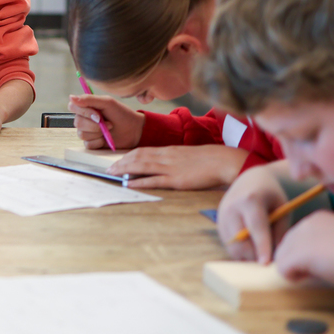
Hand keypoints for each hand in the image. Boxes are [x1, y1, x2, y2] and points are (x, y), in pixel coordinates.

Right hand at [68, 94, 144, 148]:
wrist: (134, 130)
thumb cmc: (122, 114)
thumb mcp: (107, 102)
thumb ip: (89, 99)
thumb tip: (71, 97)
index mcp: (86, 107)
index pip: (72, 106)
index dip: (83, 112)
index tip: (97, 114)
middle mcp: (84, 119)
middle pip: (77, 122)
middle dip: (94, 125)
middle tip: (108, 123)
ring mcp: (87, 132)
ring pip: (82, 134)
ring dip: (98, 133)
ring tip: (109, 129)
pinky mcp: (92, 143)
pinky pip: (88, 144)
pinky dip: (99, 141)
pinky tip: (106, 138)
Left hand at [108, 145, 247, 189]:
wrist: (224, 161)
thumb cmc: (210, 159)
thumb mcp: (189, 155)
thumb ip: (176, 158)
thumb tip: (166, 163)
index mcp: (170, 150)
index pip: (143, 150)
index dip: (129, 155)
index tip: (119, 159)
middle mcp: (166, 156)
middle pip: (138, 157)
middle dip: (122, 162)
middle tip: (109, 168)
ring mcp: (170, 167)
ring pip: (142, 166)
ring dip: (125, 170)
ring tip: (113, 174)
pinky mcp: (176, 179)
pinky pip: (153, 180)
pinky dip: (139, 181)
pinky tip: (129, 183)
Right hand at [217, 162, 289, 262]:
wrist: (250, 181)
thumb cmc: (270, 196)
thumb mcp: (282, 208)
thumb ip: (280, 231)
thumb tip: (277, 258)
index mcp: (250, 200)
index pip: (255, 227)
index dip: (261, 246)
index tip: (266, 263)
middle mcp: (231, 208)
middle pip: (239, 239)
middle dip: (253, 256)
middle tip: (268, 265)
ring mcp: (222, 216)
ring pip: (231, 245)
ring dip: (246, 256)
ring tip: (261, 258)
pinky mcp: (218, 224)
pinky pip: (228, 244)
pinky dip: (240, 252)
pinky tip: (252, 250)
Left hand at [275, 211, 333, 286]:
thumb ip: (326, 245)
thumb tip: (310, 260)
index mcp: (321, 219)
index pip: (298, 237)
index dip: (306, 253)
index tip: (324, 262)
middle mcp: (307, 223)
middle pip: (286, 245)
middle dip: (297, 260)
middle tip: (321, 271)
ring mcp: (301, 237)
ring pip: (282, 256)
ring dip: (296, 269)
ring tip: (319, 274)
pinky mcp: (299, 254)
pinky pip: (283, 269)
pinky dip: (294, 277)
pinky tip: (311, 278)